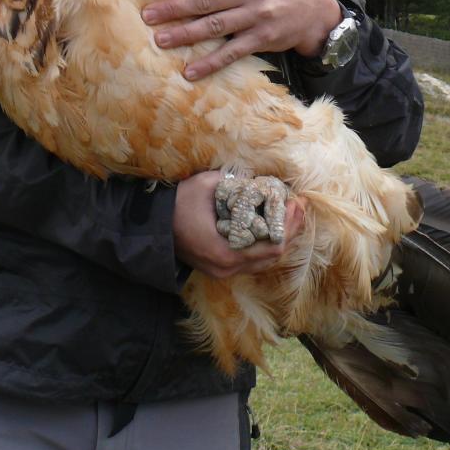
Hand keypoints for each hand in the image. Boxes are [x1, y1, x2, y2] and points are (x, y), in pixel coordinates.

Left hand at [142, 0, 342, 81]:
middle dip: (175, 9)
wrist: (316, 9)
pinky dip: (211, 63)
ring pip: (215, 26)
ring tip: (160, 40)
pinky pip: (232, 52)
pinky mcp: (263, 38)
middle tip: (148, 16)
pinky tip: (190, 72)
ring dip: (185, 35)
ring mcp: (257, 15)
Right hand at [174, 170, 304, 279]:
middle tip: (298, 206)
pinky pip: (252, 260)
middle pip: (272, 256)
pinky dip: (265, 243)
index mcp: (227, 253)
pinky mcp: (220, 267)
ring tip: (288, 213)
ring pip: (263, 260)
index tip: (295, 203)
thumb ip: (236, 183)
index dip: (289, 225)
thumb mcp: (208, 185)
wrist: (151, 225)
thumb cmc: (178, 203)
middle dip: (288, 230)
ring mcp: (223, 271)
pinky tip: (271, 224)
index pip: (272, 247)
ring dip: (278, 237)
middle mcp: (227, 268)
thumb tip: (262, 179)